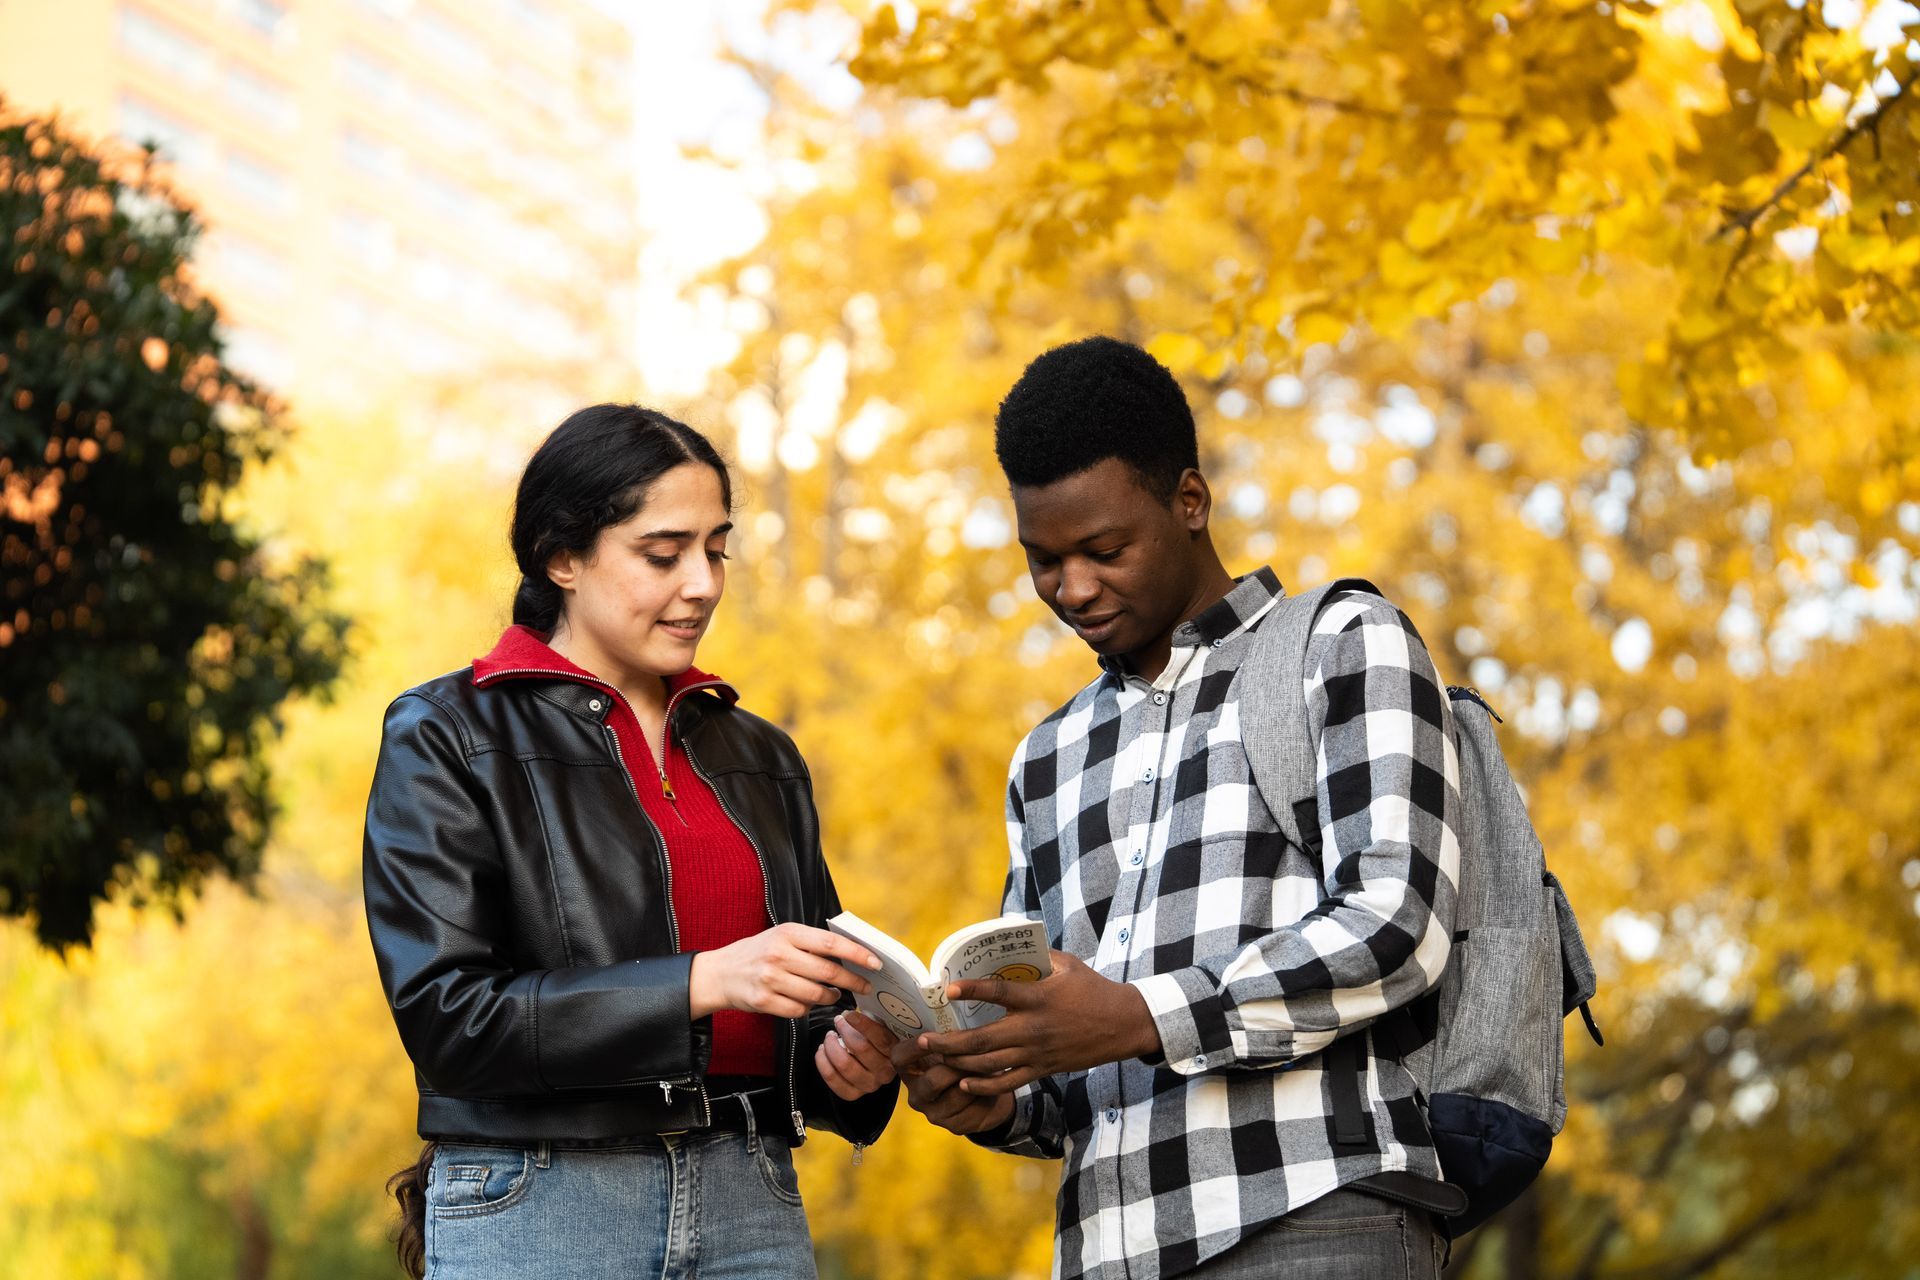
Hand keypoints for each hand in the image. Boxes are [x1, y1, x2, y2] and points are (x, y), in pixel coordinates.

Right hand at [689, 923, 879, 1019]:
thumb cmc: (760, 952)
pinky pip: (799, 1010)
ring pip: (816, 995)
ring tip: (833, 994)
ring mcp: (770, 978)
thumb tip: (853, 953)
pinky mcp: (763, 1001)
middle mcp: (778, 954)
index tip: (876, 962)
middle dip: (853, 981)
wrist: (721, 972)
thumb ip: (812, 942)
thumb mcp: (783, 936)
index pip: (831, 944)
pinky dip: (808, 1008)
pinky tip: (806, 1002)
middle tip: (866, 986)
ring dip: (830, 997)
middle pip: (828, 972)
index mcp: (788, 933)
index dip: (857, 954)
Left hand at [815, 1010, 899, 1100]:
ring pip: (844, 1064)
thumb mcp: (882, 1028)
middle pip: (860, 1048)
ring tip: (829, 1037)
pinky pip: (833, 1079)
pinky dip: (823, 1062)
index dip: (861, 1024)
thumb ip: (874, 1020)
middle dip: (844, 1031)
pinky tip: (822, 1051)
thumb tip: (850, 1013)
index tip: (848, 1014)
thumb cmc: (876, 1041)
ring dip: (831, 1046)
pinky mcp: (853, 1094)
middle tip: (838, 1022)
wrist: (876, 1065)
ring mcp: (869, 1085)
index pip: (880, 1038)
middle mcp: (885, 1072)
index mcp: (896, 1054)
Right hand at [889, 1035, 1014, 1134]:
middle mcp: (917, 1095)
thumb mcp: (954, 1051)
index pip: (899, 1059)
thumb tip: (951, 1033)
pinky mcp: (953, 1126)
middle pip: (933, 1079)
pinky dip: (985, 1094)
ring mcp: (934, 1114)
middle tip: (978, 1052)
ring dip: (977, 1078)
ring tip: (991, 1066)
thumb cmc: (965, 1066)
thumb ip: (948, 1042)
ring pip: (958, 1093)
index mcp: (911, 1071)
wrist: (987, 1098)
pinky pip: (973, 1107)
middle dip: (958, 1065)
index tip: (926, 1038)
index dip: (912, 1049)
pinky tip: (991, 1086)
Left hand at [915, 950, 1160, 1096]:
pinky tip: (964, 1082)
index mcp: (1038, 998)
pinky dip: (984, 1086)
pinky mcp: (1042, 1069)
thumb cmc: (1094, 989)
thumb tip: (1011, 940)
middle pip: (981, 1040)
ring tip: (934, 1058)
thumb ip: (1038, 955)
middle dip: (947, 1042)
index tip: (947, 990)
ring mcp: (1036, 1053)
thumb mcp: (1068, 964)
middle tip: (922, 1039)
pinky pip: (1008, 1083)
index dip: (972, 990)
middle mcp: (1033, 1029)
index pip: (999, 993)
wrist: (1123, 1025)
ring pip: (988, 1064)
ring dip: (957, 1062)